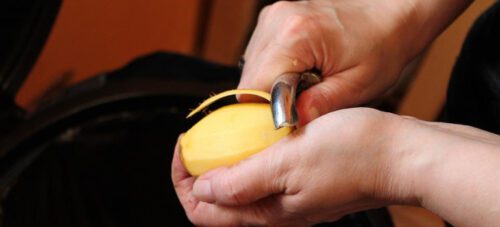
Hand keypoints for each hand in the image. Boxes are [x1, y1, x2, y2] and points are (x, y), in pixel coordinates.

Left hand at [172, 108, 414, 225]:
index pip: (204, 210)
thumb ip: (243, 181)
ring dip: (224, 165)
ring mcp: (291, 199)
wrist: (400, 154)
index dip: (184, 180)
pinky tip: (256, 137)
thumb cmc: (354, 155)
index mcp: (268, 212)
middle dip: (199, 172)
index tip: (185, 149)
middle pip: (219, 202)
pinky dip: (249, 159)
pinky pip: (263, 177)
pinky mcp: (304, 183)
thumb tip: (204, 189)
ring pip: (240, 189)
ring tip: (223, 136)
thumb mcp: (288, 162)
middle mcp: (277, 211)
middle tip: (199, 141)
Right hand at [239, 0, 470, 125]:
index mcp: (298, 35)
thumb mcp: (358, 85)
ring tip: (305, 84)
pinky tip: (299, 71)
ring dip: (270, 85)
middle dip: (269, 100)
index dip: (266, 112)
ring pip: (251, 68)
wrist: (390, 16)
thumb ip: (320, 105)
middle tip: (301, 104)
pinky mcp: (273, 19)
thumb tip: (289, 125)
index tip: (287, 123)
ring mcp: (273, 16)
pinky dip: (274, 70)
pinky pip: (260, 55)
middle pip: (250, 78)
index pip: (256, 86)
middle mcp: (278, 20)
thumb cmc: (381, 47)